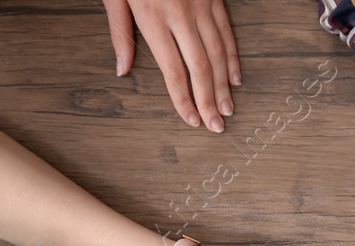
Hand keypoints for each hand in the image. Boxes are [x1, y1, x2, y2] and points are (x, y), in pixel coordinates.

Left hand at [105, 0, 240, 131]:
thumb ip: (119, 32)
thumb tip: (123, 69)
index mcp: (152, 17)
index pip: (172, 68)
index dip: (183, 97)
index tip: (191, 119)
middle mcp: (179, 14)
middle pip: (200, 66)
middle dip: (209, 99)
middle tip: (217, 126)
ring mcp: (200, 5)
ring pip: (217, 53)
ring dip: (224, 85)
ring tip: (227, 109)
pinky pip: (227, 32)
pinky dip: (233, 57)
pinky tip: (235, 79)